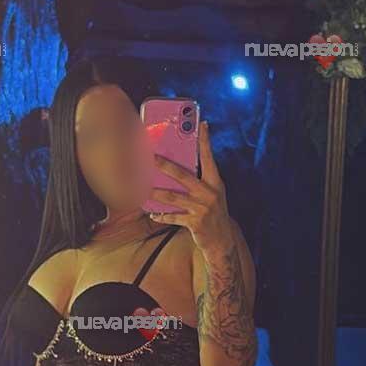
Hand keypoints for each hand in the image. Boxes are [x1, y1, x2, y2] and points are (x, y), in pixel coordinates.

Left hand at [148, 120, 231, 254]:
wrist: (222, 240)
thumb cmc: (214, 213)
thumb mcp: (212, 195)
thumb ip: (200, 182)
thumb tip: (178, 168)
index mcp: (215, 183)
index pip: (209, 158)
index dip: (205, 141)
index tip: (202, 124)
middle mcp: (209, 193)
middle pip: (183, 175)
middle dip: (165, 165)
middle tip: (151, 157)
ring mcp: (202, 208)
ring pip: (173, 197)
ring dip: (156, 193)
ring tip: (143, 189)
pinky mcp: (195, 222)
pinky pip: (173, 216)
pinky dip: (161, 215)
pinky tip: (152, 213)